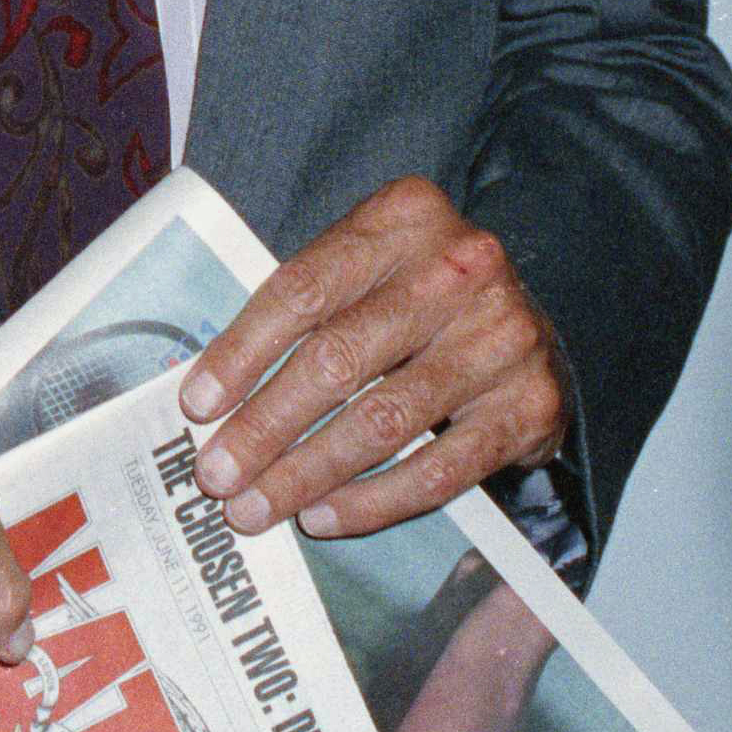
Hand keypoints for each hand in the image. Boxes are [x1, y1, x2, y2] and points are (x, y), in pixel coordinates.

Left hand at [176, 177, 569, 538]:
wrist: (535, 328)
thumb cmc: (420, 297)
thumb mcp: (369, 267)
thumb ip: (304, 306)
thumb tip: (212, 395)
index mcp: (405, 216)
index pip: (304, 288)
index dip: (242, 351)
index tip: (196, 406)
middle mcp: (461, 267)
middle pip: (339, 356)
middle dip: (266, 425)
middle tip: (217, 476)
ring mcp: (504, 335)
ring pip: (384, 419)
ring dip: (308, 472)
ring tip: (257, 508)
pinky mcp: (531, 404)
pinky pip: (439, 470)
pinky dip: (374, 500)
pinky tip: (324, 516)